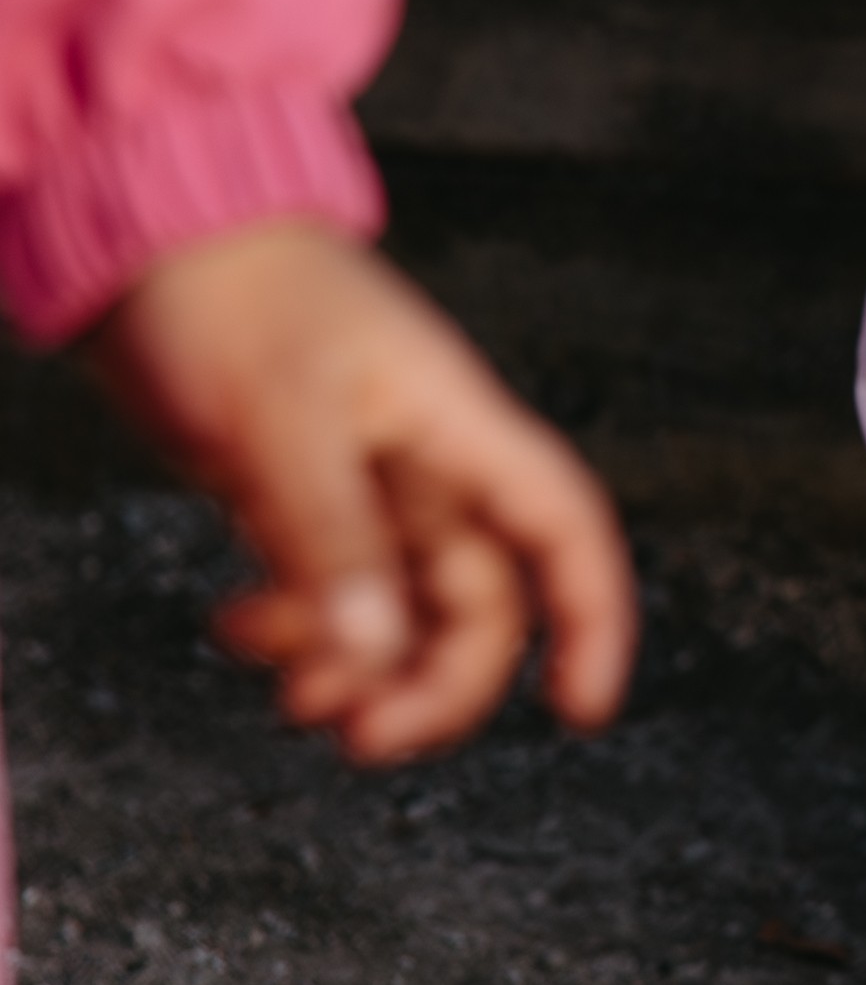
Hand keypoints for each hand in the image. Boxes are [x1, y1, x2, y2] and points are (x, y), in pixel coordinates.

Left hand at [81, 222, 633, 764]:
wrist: (154, 247)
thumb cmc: (234, 302)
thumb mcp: (280, 418)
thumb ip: (328, 535)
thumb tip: (372, 654)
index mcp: (457, 425)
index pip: (561, 526)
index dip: (592, 615)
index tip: (581, 710)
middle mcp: (428, 465)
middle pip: (479, 602)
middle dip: (435, 683)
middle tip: (360, 737)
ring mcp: (367, 488)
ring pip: (400, 613)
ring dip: (359, 673)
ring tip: (289, 694)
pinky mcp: (301, 504)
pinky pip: (326, 598)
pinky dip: (294, 635)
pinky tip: (233, 623)